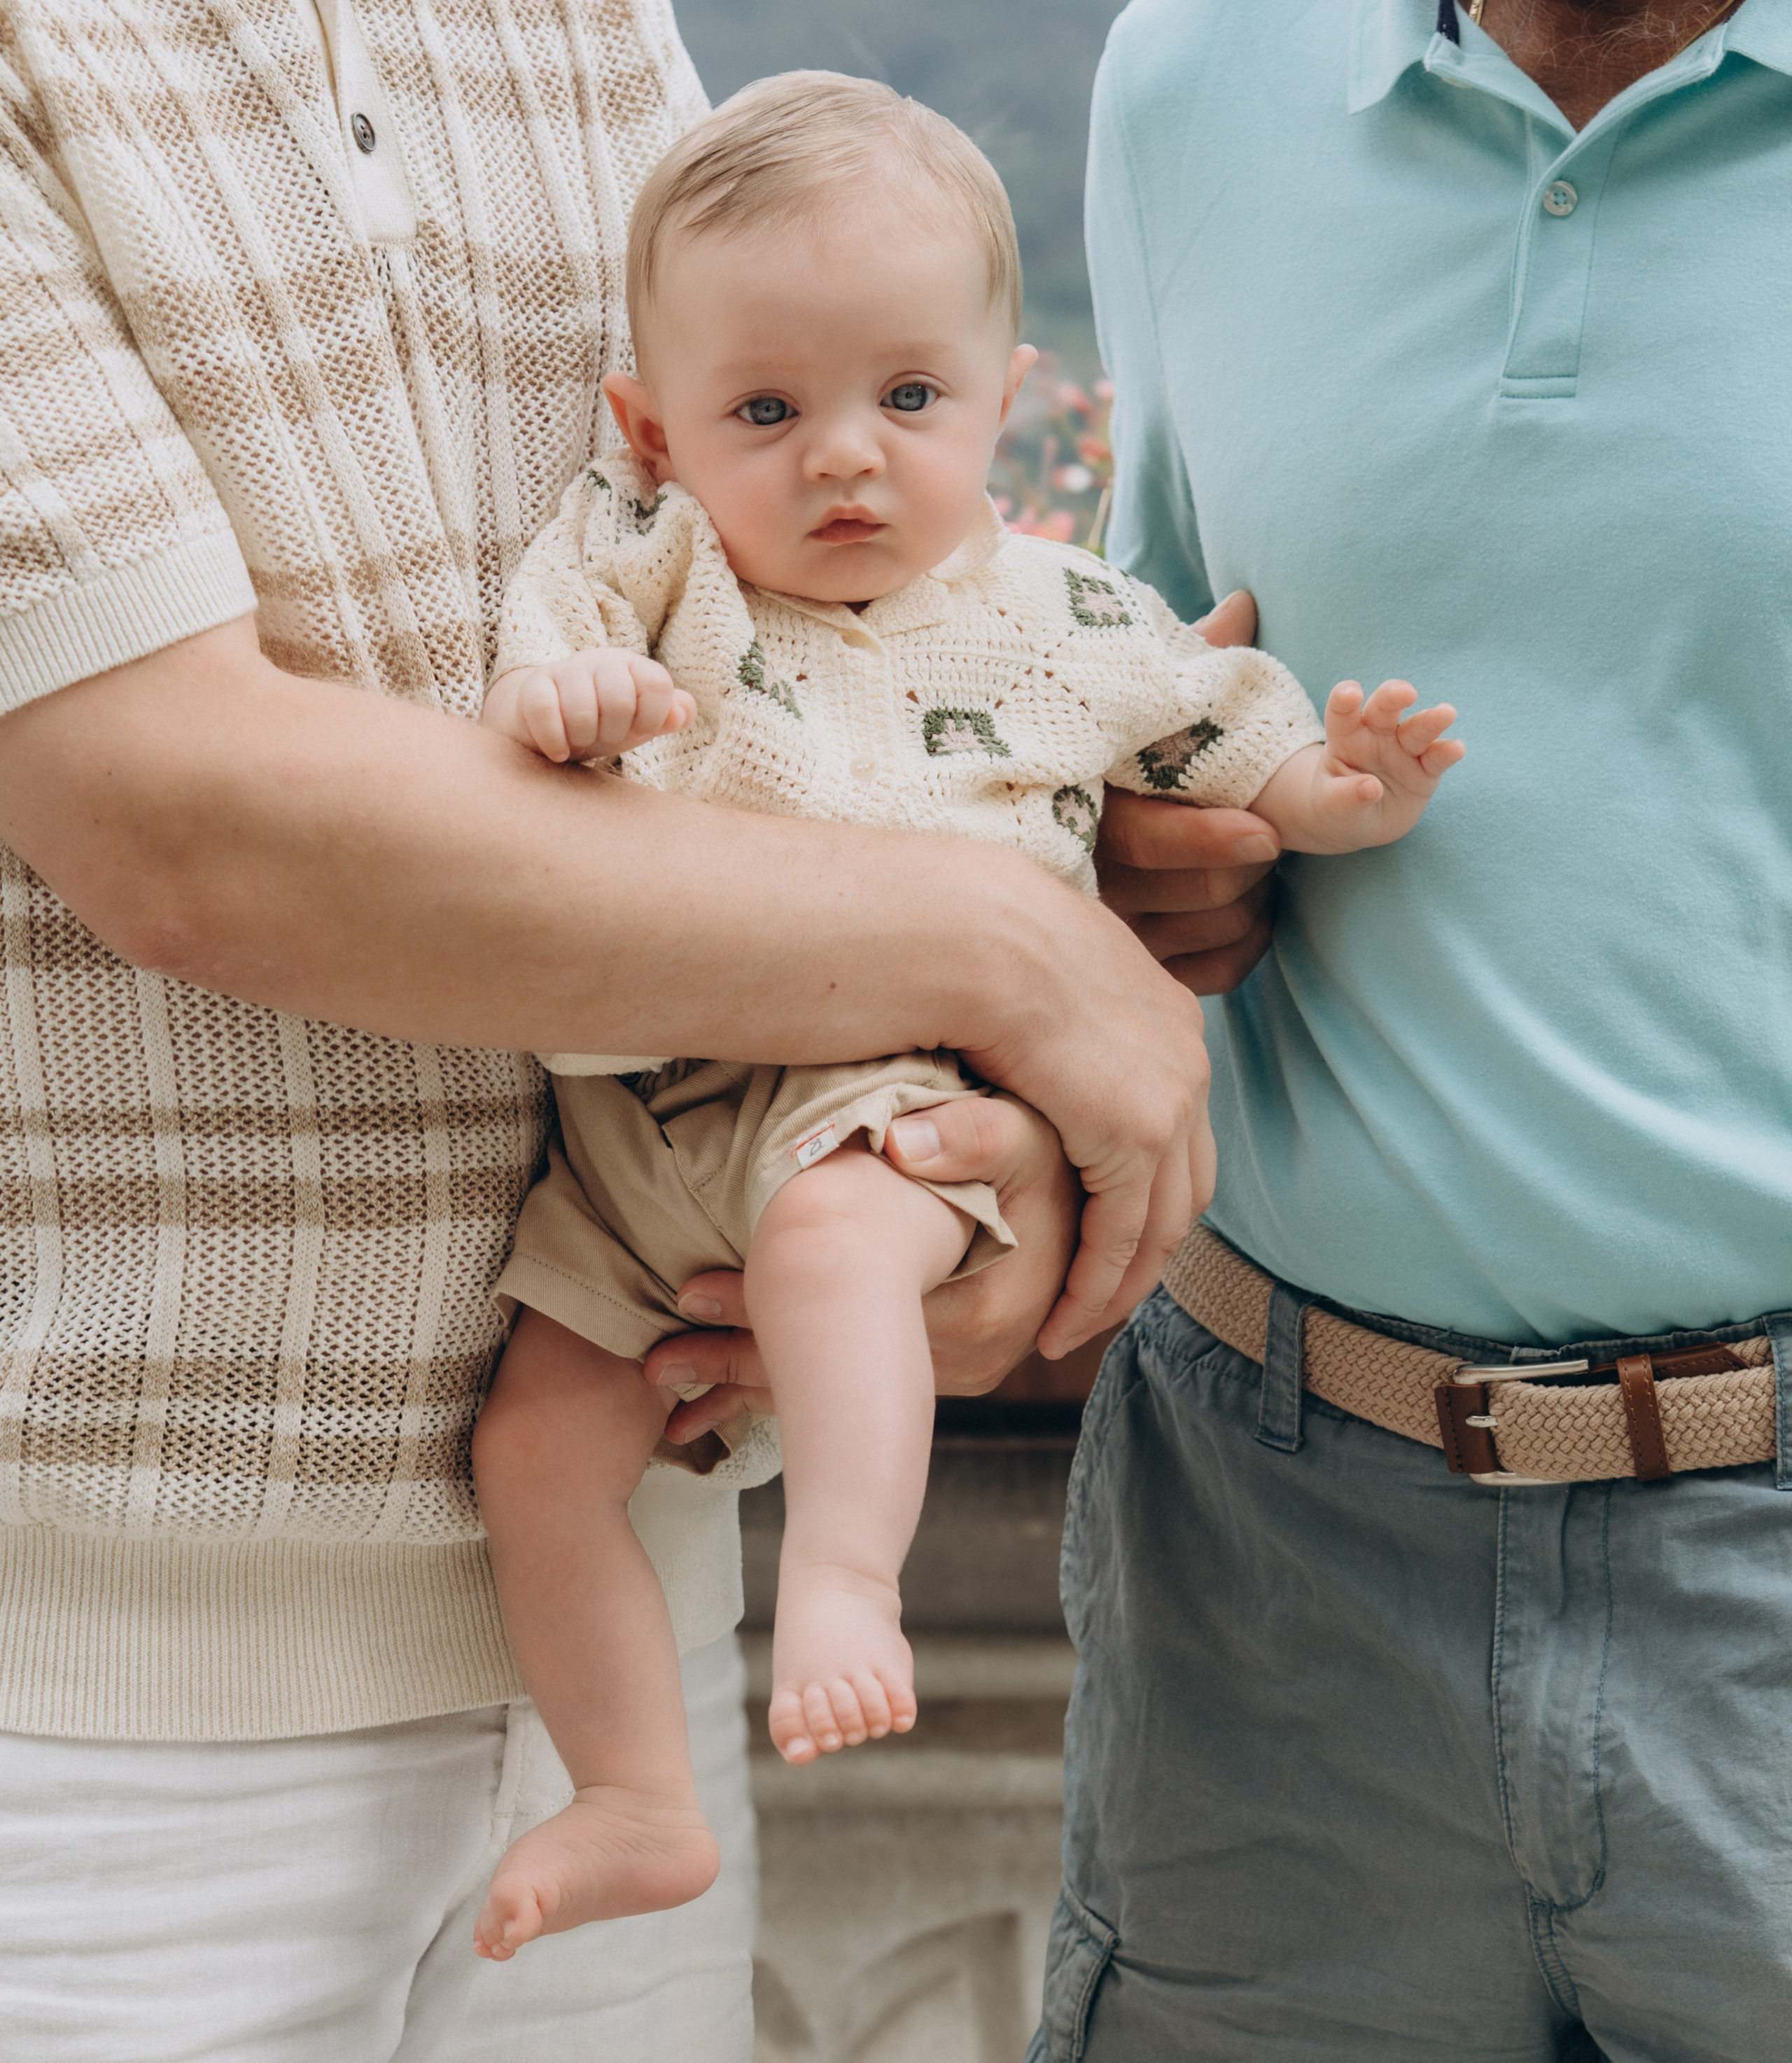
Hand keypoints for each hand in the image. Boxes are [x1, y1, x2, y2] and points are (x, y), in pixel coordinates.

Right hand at [484, 649, 694, 763]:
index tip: (639, 729)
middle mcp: (599, 661)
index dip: (652, 718)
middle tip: (604, 736)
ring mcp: (564, 671)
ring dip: (583, 739)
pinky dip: (555, 742)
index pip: (657, 685)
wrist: (548, 725)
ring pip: (581, 711)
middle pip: (619, 700)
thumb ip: (671, 716)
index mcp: (632, 666)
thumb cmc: (604, 725)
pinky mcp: (533, 688)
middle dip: (614, 731)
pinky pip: (546, 714)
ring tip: (580, 739)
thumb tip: (682, 713)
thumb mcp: (641, 723)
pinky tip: (559, 751)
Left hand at [644, 1095, 1077, 1444]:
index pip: (849, 1320)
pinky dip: (790, 1391)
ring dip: (752, 1384)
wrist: (1091, 1198)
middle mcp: (968, 1356)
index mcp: (980, 1306)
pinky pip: (854, 1391)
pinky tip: (718, 1405)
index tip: (688, 1291)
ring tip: (667, 1390)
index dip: (763, 1304)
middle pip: (836, 1370)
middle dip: (739, 1361)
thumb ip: (974, 1135)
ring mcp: (955, 1371)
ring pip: (838, 1391)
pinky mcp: (943, 1370)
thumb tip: (901, 1142)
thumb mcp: (1023, 1134)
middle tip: (655, 1362)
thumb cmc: (1044, 1157)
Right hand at [1096, 588, 1280, 996]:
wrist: (1032, 845)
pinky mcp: (1134, 974)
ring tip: (1262, 871)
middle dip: (1255, 863)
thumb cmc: (1104, 763)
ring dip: (1257, 903)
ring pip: (1218, 930)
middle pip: (1207, 889)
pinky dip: (1246, 949)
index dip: (1212, 838)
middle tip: (1272, 836)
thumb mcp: (1132, 710)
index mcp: (1085, 812)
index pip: (1151, 839)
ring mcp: (1112, 938)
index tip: (1267, 830)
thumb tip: (1244, 604)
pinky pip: (1213, 976)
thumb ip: (1185, 660)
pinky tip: (1252, 919)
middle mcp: (1093, 883)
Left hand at [1253, 680, 1463, 855]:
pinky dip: (1447, 752)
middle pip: (1384, 709)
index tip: (1350, 694)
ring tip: (1446, 713)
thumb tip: (1371, 788)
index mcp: (1345, 738)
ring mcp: (1403, 750)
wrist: (1361, 824)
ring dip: (1431, 721)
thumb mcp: (1331, 805)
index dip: (1344, 699)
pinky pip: (1437, 758)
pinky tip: (1456, 748)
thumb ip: (1345, 796)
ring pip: (1418, 729)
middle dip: (1394, 697)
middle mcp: (1376, 736)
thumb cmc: (1337, 806)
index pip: (1342, 714)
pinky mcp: (1426, 769)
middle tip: (1406, 693)